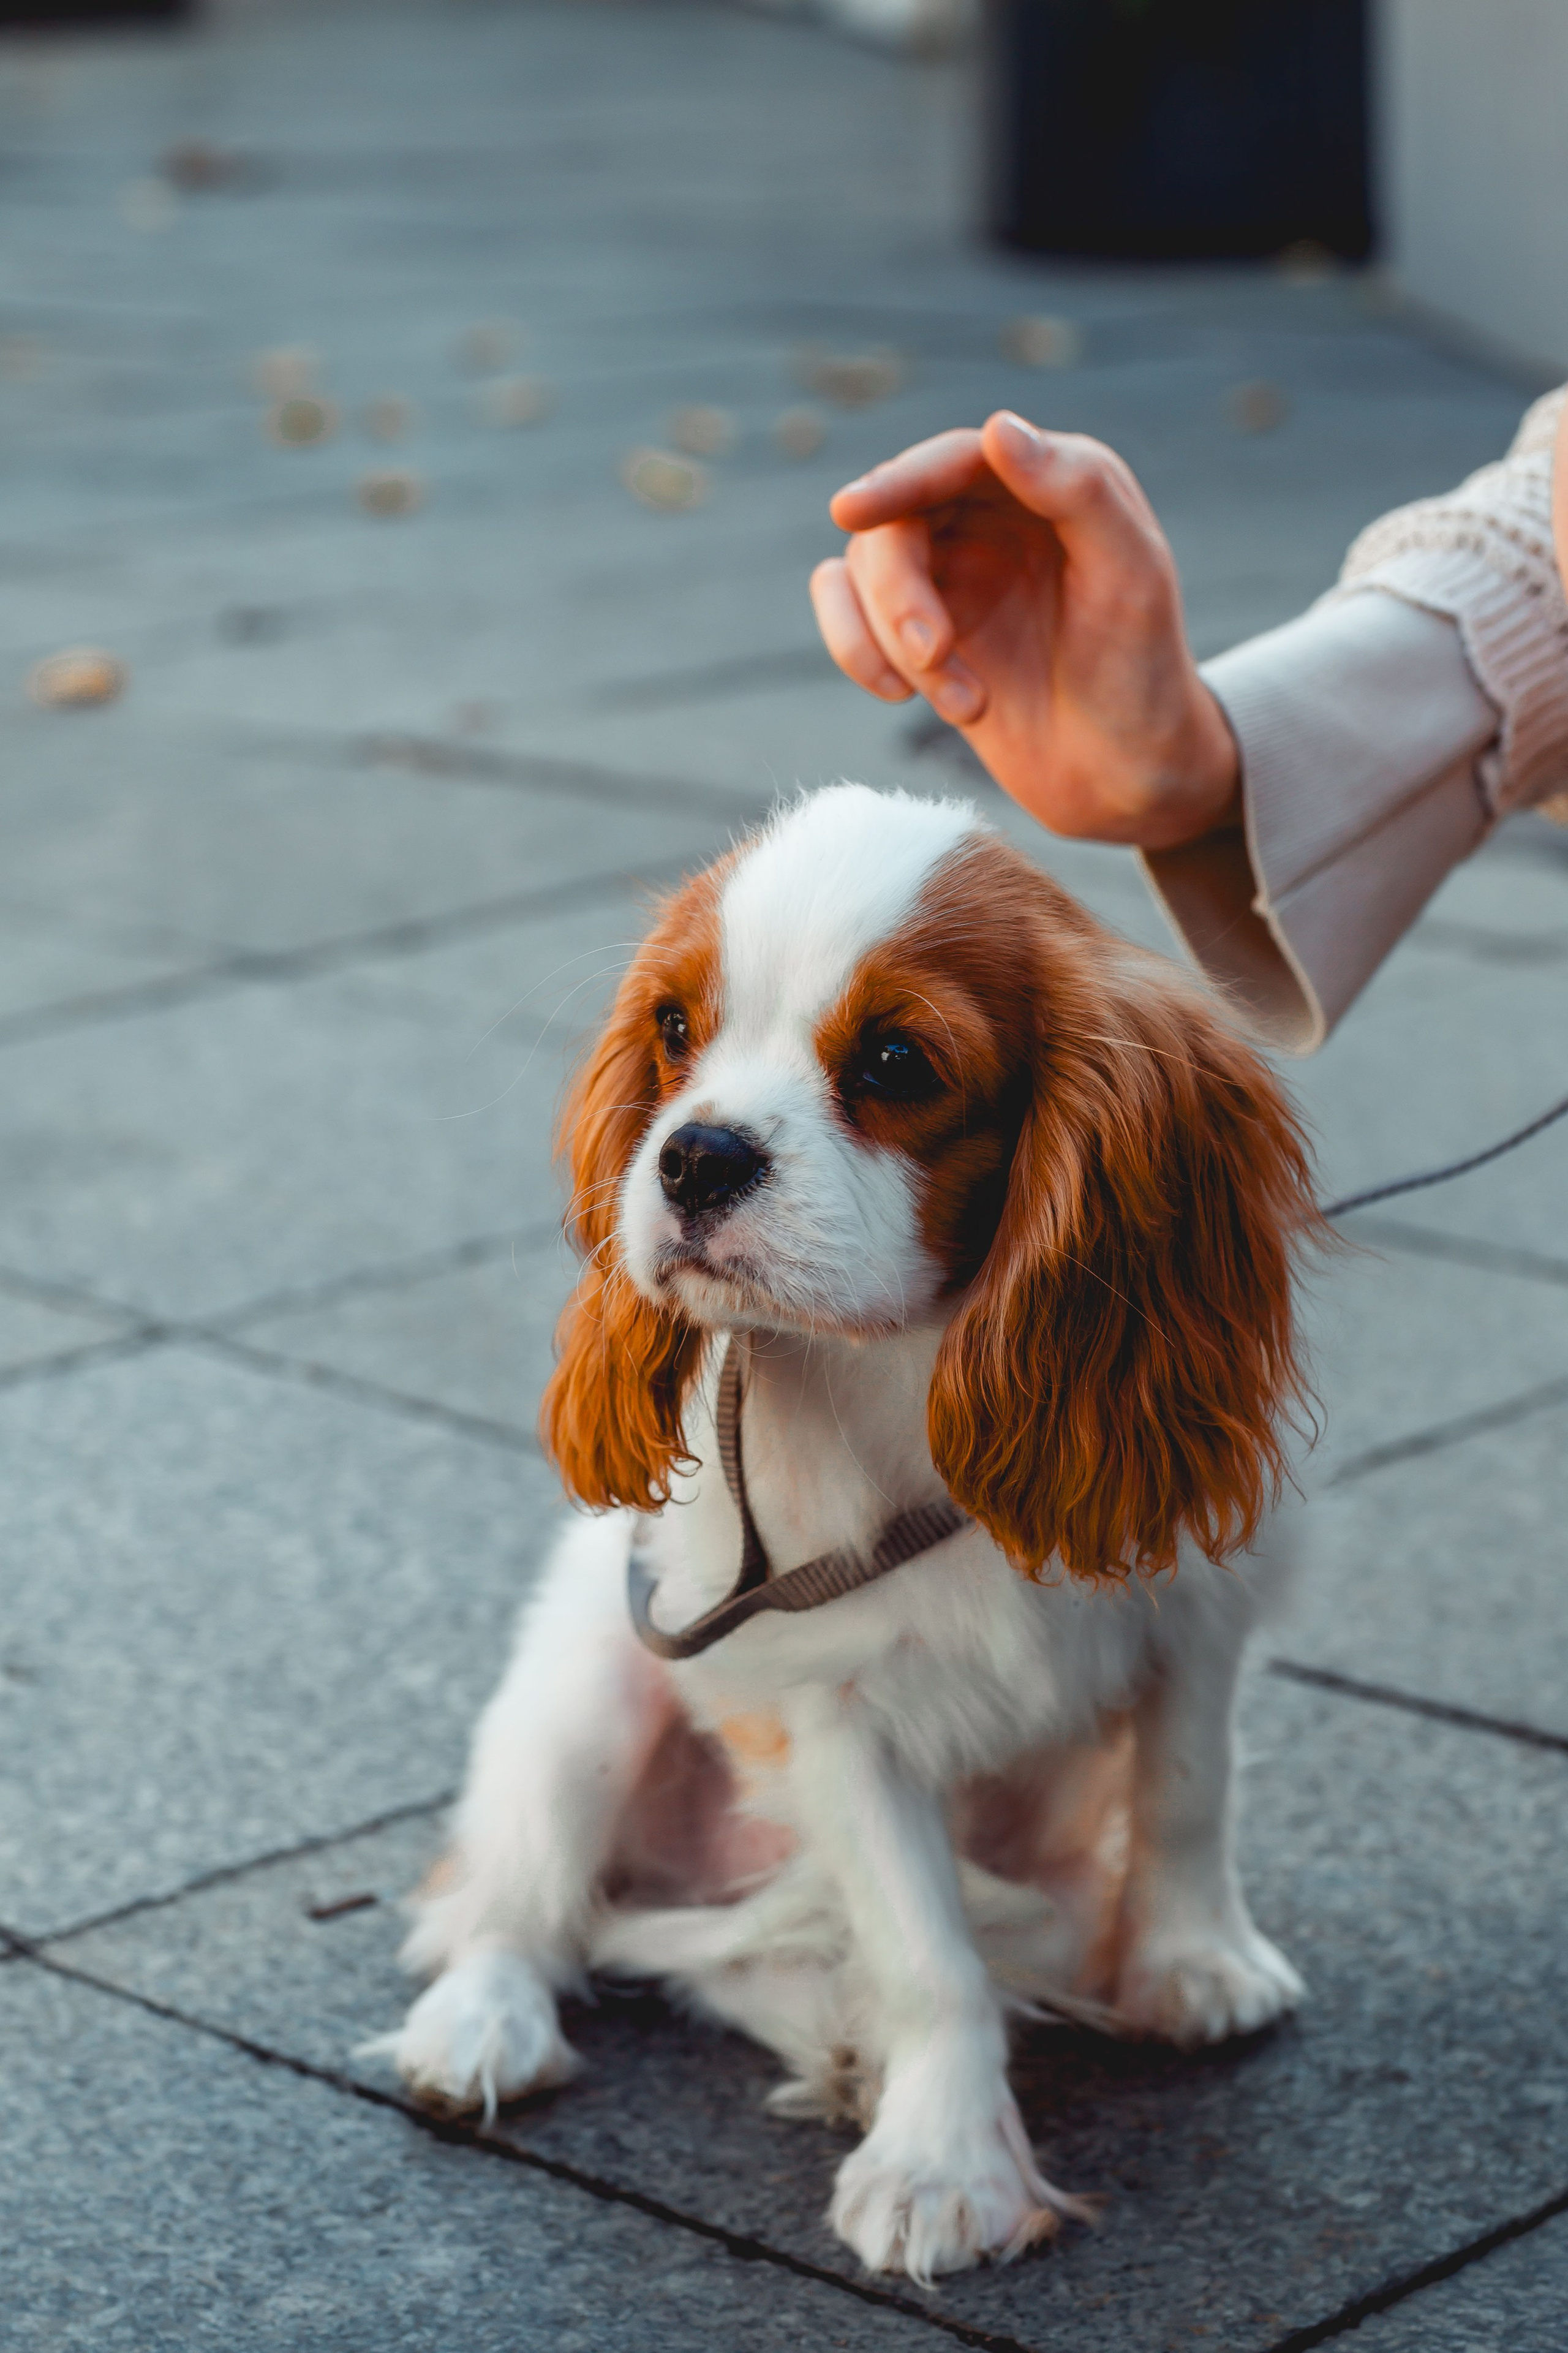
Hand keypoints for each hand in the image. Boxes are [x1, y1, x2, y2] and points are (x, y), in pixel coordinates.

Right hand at [811, 411, 1240, 852]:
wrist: (1124, 775)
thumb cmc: (1143, 673)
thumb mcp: (1132, 576)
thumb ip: (1078, 490)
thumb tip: (997, 428)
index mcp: (1049, 484)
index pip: (954, 460)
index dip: (900, 480)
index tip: (851, 510)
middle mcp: (991, 516)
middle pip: (896, 519)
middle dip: (899, 591)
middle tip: (934, 655)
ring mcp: (950, 573)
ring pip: (863, 570)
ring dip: (891, 641)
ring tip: (964, 704)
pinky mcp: (918, 630)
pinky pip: (846, 613)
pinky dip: (856, 650)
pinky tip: (899, 695)